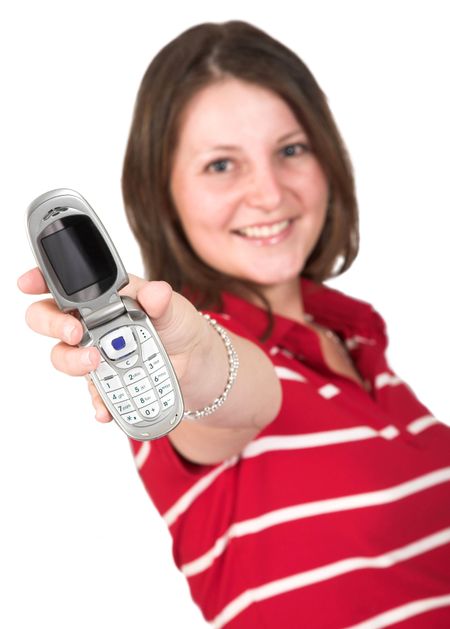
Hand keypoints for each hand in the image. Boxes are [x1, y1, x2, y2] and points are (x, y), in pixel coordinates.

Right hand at [18, 268, 203, 422]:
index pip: (64, 285)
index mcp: (103, 297)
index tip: (28, 284)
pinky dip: (98, 402)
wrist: (195, 363)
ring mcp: (94, 354)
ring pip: (63, 357)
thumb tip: (156, 293)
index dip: (39, 281)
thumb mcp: (174, 308)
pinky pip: (91, 393)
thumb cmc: (178, 325)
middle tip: (74, 332)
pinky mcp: (105, 382)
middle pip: (49, 320)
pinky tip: (106, 408)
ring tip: (97, 363)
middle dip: (52, 324)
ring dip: (74, 362)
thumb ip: (161, 300)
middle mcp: (90, 323)